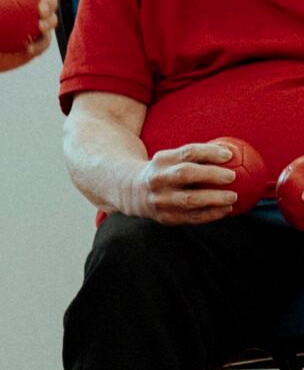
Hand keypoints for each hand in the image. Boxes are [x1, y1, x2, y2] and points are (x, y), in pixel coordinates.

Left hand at [0, 0, 59, 76]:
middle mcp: (35, 6)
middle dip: (50, 0)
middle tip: (41, 8)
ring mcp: (40, 23)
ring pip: (52, 20)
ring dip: (49, 22)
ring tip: (40, 26)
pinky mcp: (40, 41)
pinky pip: (43, 43)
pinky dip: (38, 45)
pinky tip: (29, 48)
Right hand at [124, 142, 240, 223]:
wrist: (132, 192)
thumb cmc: (166, 171)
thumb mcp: (171, 159)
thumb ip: (197, 157)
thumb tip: (236, 154)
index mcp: (161, 160)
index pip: (187, 152)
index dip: (209, 152)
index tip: (229, 155)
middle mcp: (157, 179)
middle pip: (185, 174)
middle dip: (211, 175)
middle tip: (232, 177)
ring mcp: (160, 200)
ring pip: (188, 200)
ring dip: (214, 199)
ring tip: (233, 197)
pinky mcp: (165, 217)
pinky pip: (191, 217)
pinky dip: (211, 214)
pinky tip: (226, 210)